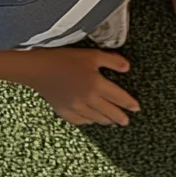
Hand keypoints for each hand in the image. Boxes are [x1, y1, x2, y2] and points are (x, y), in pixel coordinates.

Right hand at [20, 47, 139, 125]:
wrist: (39, 69)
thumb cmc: (65, 58)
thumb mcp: (92, 55)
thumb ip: (112, 61)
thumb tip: (127, 67)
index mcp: (96, 84)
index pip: (118, 97)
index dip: (129, 103)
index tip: (136, 108)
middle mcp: (88, 99)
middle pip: (109, 112)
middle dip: (119, 117)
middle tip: (126, 120)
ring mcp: (76, 107)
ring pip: (96, 118)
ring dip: (106, 120)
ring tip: (112, 121)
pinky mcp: (64, 111)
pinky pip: (81, 121)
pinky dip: (89, 121)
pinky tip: (92, 120)